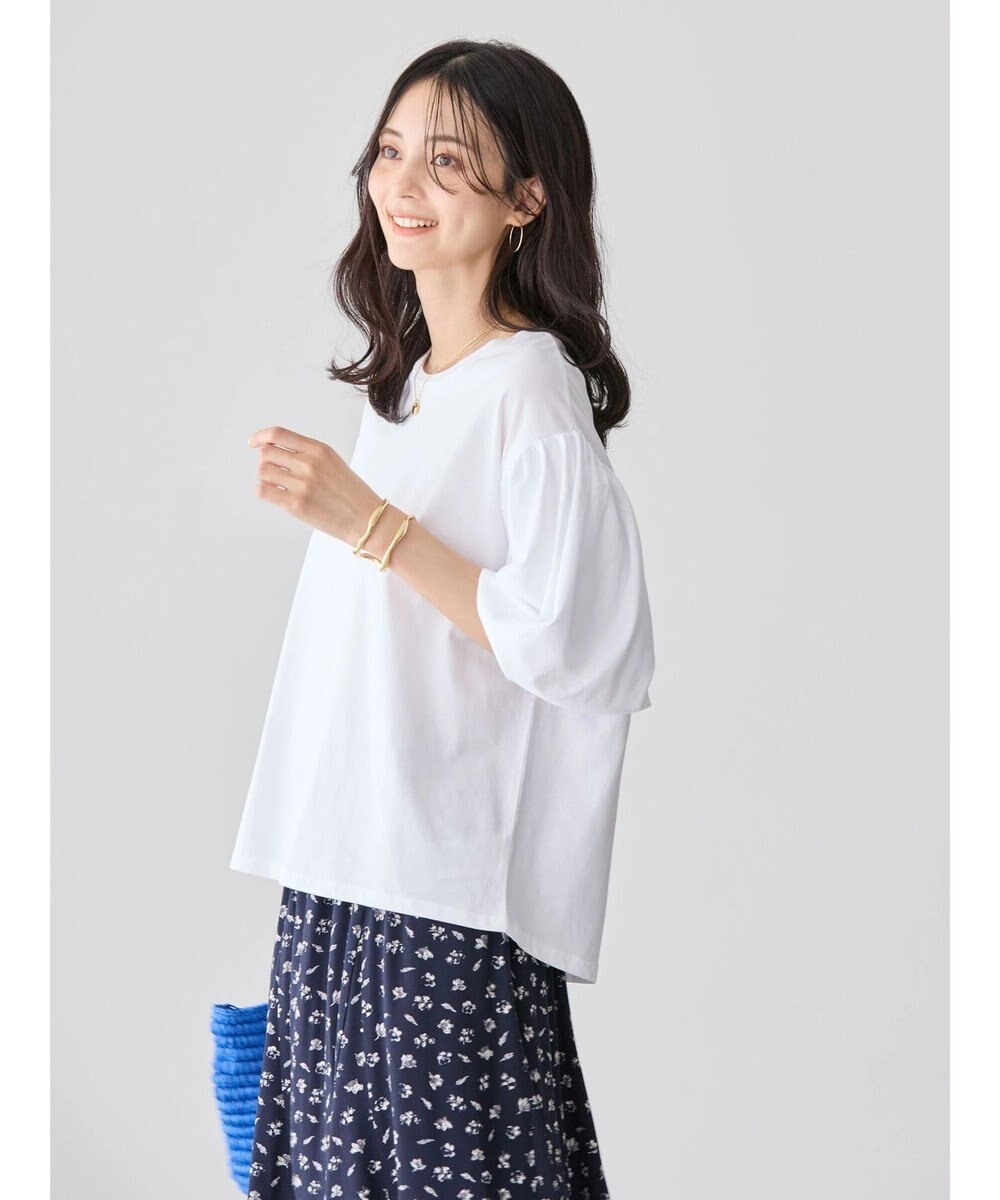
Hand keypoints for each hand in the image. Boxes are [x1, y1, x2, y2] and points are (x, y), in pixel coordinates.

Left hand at [248, 425, 381, 544]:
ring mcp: (302, 484)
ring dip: (265, 478)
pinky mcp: (296, 504)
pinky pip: (263, 491)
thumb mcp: (333, 462)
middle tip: (275, 472)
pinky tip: (276, 495)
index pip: (278, 434)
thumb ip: (307, 454)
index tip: (253, 443)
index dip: (261, 437)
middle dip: (266, 462)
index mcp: (319, 450)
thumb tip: (274, 451)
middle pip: (266, 453)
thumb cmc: (350, 493)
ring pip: (262, 471)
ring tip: (278, 485)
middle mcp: (309, 463)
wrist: (366, 519)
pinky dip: (264, 491)